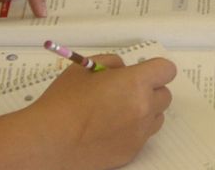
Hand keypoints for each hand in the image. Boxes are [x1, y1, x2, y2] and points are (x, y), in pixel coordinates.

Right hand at [25, 55, 174, 166]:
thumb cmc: (63, 102)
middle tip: (125, 93)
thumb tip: (123, 69)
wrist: (48, 141)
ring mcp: (139, 134)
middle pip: (164, 95)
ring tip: (117, 113)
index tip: (142, 72)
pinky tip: (109, 130)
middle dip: (149, 91)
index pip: (166, 70)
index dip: (155, 69)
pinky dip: (132, 131)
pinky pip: (142, 137)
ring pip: (156, 118)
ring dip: (145, 112)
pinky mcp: (131, 152)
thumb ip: (110, 63)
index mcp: (135, 83)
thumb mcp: (83, 69)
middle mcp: (144, 109)